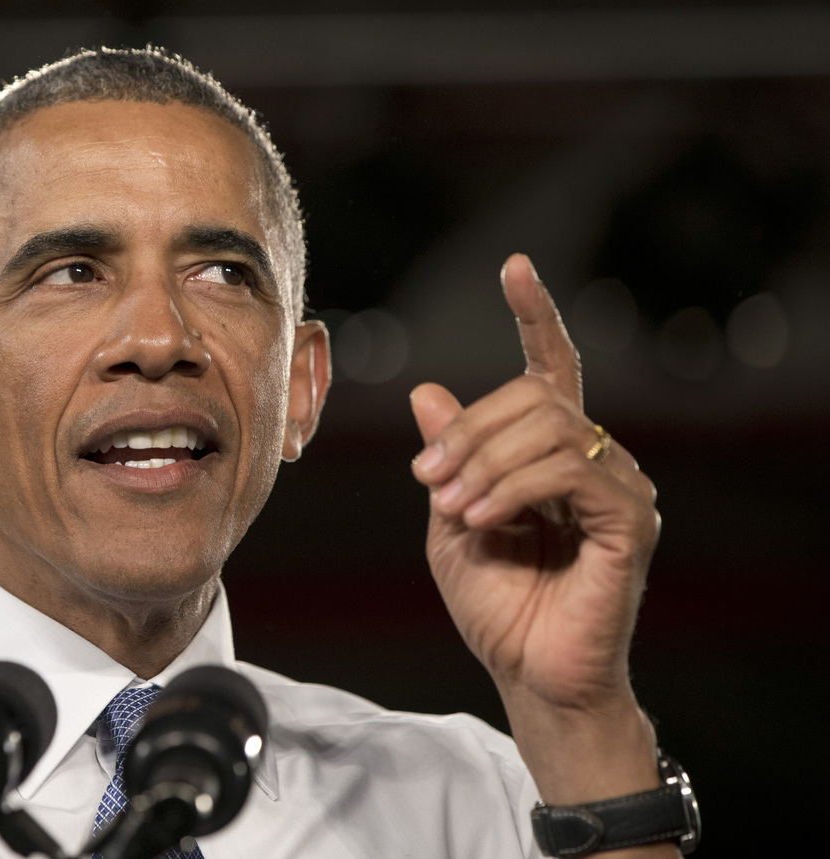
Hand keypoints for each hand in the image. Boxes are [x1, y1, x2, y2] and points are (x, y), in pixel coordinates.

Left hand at [411, 254, 665, 810]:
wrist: (529, 673)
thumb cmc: (496, 605)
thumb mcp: (450, 520)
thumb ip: (448, 458)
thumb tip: (428, 391)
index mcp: (551, 455)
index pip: (551, 369)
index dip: (536, 316)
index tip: (514, 267)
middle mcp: (593, 459)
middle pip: (532, 395)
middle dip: (468, 430)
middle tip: (428, 475)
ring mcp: (618, 486)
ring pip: (549, 427)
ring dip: (484, 461)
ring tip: (453, 506)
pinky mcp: (631, 519)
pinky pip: (569, 470)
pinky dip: (512, 487)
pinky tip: (481, 518)